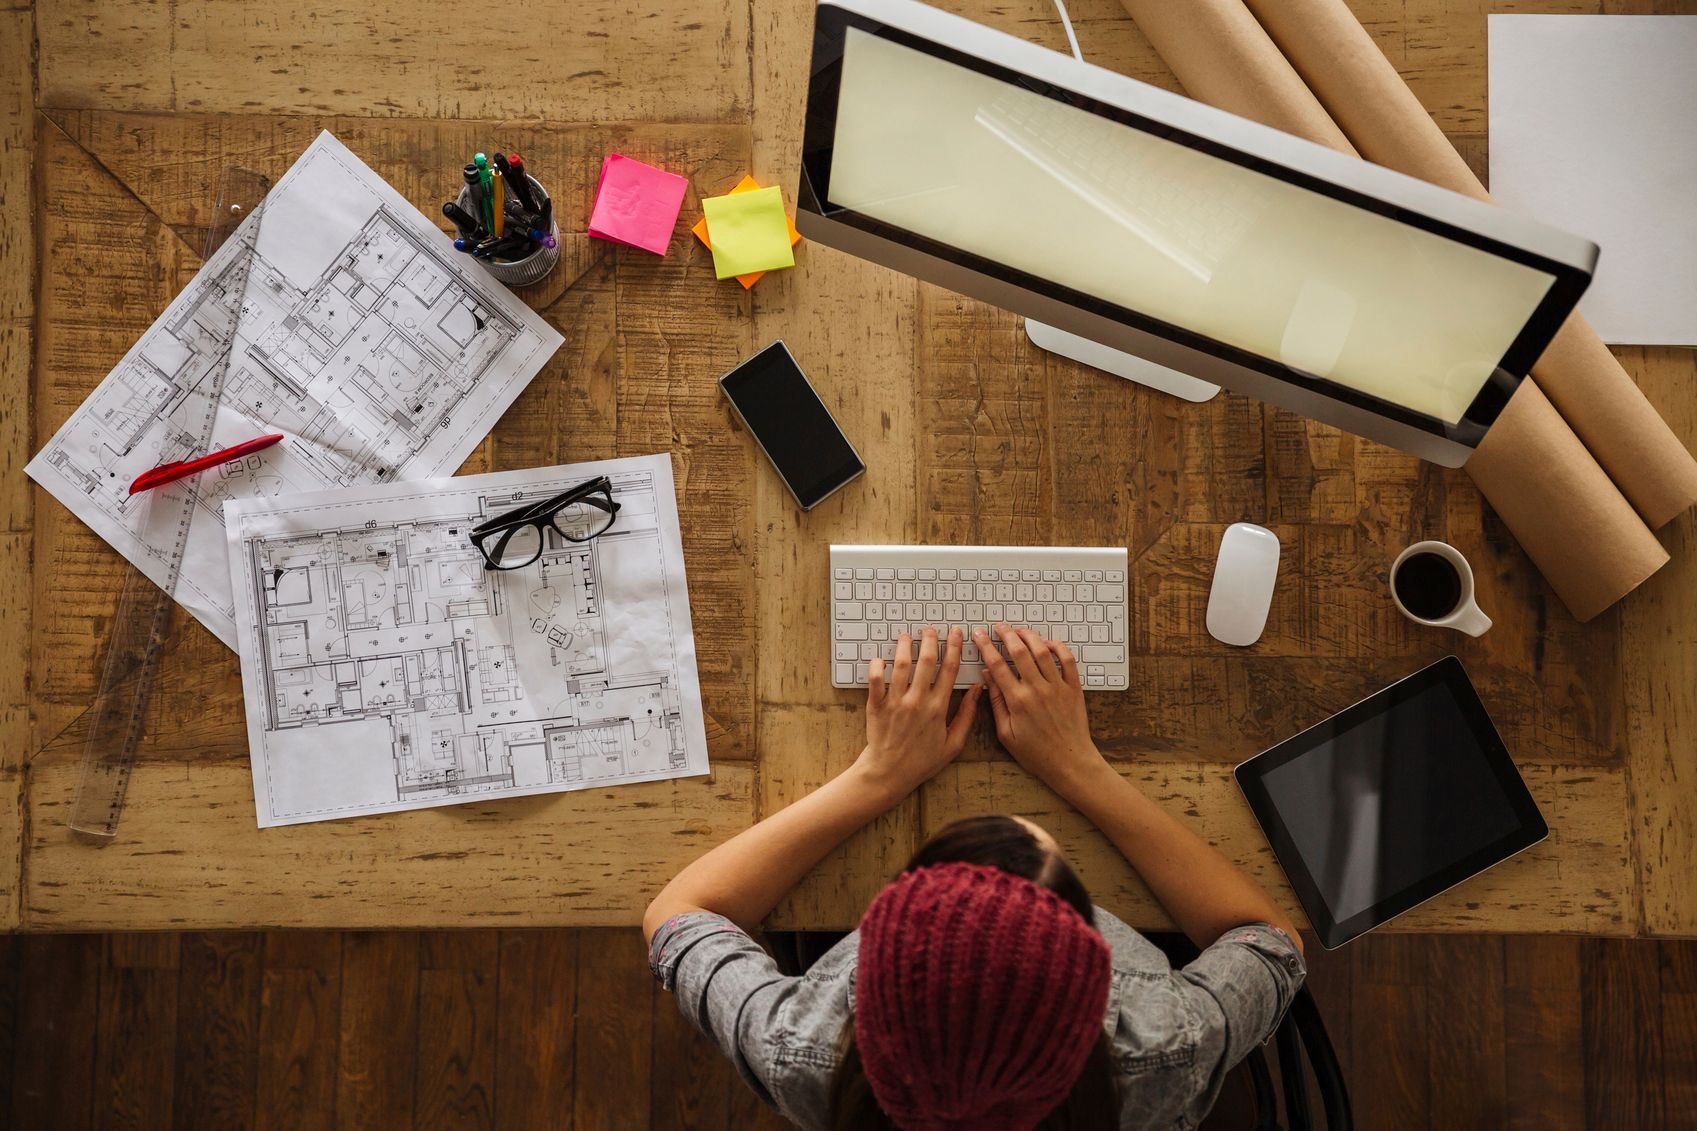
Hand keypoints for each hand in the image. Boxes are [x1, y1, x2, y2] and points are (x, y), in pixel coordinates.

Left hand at [856, 626, 982, 798]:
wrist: (890, 773)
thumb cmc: (922, 761)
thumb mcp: (954, 743)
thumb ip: (967, 715)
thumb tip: (978, 689)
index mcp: (938, 708)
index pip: (949, 670)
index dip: (954, 648)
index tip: (956, 633)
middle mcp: (917, 701)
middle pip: (926, 661)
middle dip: (930, 640)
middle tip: (930, 629)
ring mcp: (895, 702)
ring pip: (901, 665)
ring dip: (905, 647)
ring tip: (907, 636)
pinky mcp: (876, 705)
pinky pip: (875, 680)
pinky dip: (877, 666)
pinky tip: (881, 658)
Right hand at [976, 624, 1106, 797]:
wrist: (1070, 762)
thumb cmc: (1036, 753)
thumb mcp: (1006, 734)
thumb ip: (996, 703)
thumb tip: (987, 678)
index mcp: (1018, 701)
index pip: (997, 665)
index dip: (986, 647)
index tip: (979, 636)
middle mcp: (1037, 690)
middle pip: (1019, 651)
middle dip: (1006, 634)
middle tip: (998, 626)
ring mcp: (1057, 687)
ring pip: (1042, 651)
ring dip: (1029, 636)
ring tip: (1019, 630)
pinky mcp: (1073, 688)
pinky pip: (1067, 660)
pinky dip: (1057, 647)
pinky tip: (1047, 643)